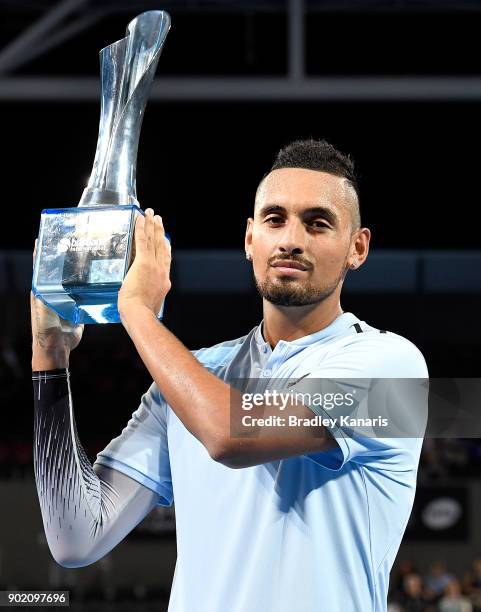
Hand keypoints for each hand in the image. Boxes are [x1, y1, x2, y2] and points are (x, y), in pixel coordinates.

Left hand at [31, 239, 83, 369]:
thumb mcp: (42, 304)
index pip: (43, 264)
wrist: (56, 346)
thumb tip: (43, 271)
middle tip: (78, 240)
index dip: (45, 250)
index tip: (51, 234)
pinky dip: (91, 284)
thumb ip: (43, 290)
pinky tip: (100, 276)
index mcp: (42, 288)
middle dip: (67, 256)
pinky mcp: (79, 305)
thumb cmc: (45, 326)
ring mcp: (67, 297)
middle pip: (61, 269)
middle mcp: (55, 290)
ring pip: (75, 279)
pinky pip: (86, 292)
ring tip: (92, 254)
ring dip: (82, 269)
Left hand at [118, 208, 170, 318]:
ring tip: (151, 214)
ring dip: (152, 225)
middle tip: (159, 219)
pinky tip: (140, 218)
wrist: (141, 315)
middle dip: (160, 231)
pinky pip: (142, 241)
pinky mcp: (143, 263)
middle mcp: (162, 271)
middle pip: (161, 246)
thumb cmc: (141, 315)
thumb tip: (140, 298)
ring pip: (154, 241)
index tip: (165, 239)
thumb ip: (147, 297)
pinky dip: (141, 228)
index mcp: (164, 281)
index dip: (165, 247)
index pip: (166, 260)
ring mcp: (153, 266)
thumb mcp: (149, 305)